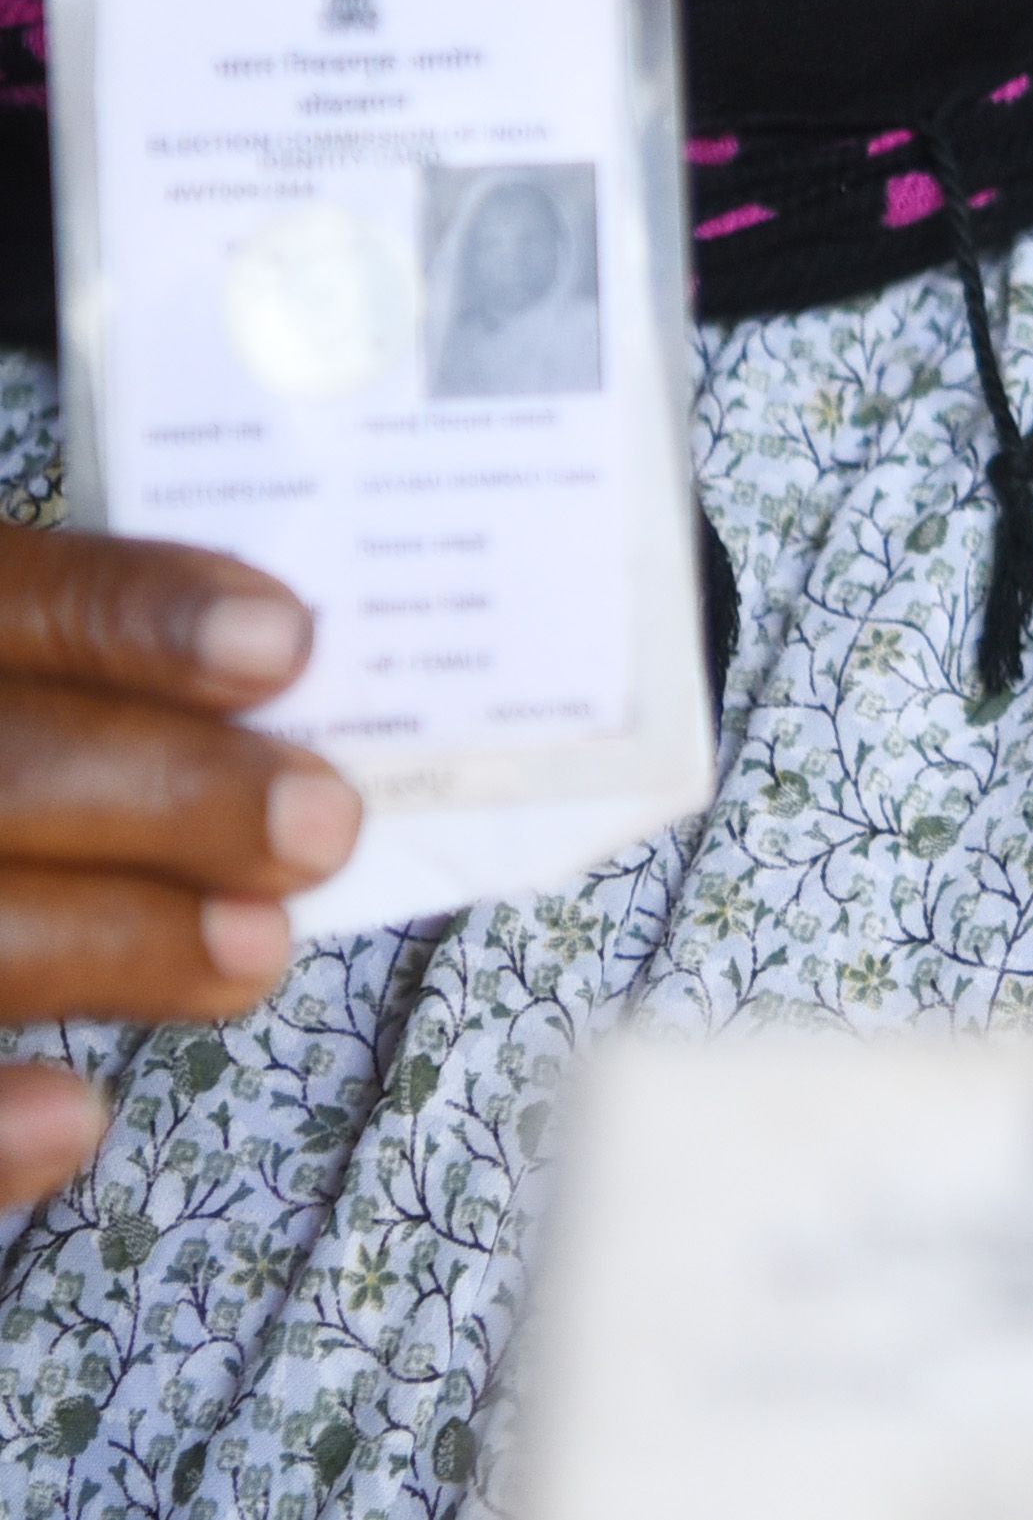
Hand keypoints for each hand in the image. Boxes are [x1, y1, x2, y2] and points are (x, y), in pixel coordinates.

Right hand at [0, 532, 360, 1201]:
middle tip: (321, 829)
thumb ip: (88, 664)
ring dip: (115, 945)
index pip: (10, 593)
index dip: (137, 613)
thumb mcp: (2, 663)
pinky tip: (79, 1119)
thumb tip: (285, 681)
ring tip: (254, 953)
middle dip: (174, 795)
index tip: (285, 642)